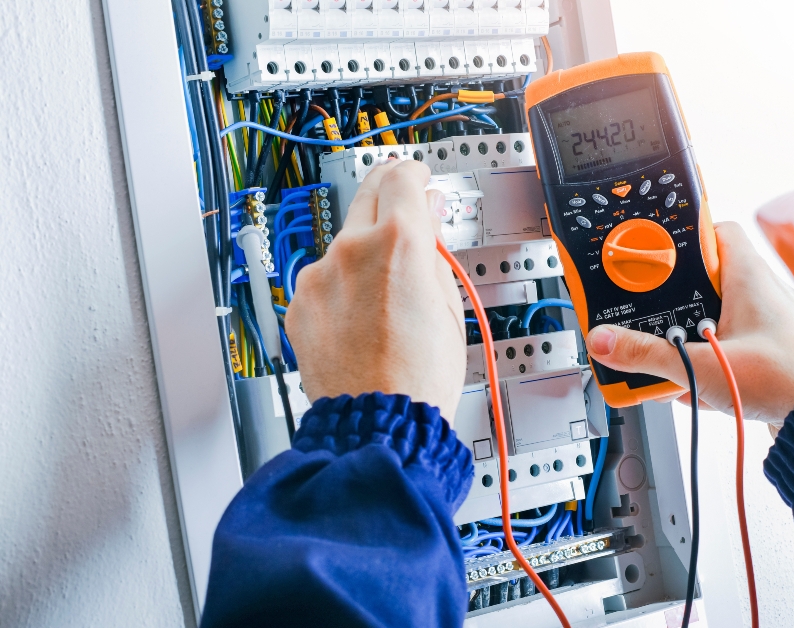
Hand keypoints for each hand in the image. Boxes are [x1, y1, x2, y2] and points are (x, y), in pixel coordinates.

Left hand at [287, 159, 465, 418]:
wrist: (377, 422)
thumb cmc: (419, 376)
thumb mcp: (449, 303)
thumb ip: (434, 249)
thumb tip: (428, 218)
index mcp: (398, 242)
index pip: (402, 177)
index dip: (415, 173)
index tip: (419, 178)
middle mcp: (351, 249)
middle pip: (368, 194)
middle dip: (388, 196)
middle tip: (405, 209)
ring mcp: (319, 276)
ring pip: (345, 243)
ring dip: (365, 251)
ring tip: (388, 293)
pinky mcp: (300, 304)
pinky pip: (324, 279)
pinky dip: (342, 286)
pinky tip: (363, 318)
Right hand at [585, 222, 793, 424]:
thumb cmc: (787, 381)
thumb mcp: (703, 366)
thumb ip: (649, 355)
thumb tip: (606, 342)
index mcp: (749, 276)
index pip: (715, 230)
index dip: (683, 236)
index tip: (653, 251)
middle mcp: (761, 293)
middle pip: (705, 279)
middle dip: (674, 300)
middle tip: (649, 313)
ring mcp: (767, 324)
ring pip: (714, 317)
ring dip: (689, 338)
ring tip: (669, 357)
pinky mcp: (769, 353)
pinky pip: (728, 347)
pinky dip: (708, 363)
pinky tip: (694, 388)